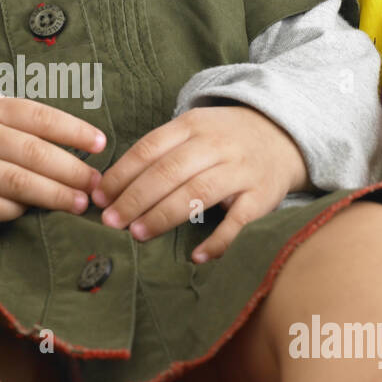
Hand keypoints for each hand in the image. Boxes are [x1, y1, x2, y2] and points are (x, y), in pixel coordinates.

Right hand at [0, 87, 105, 221]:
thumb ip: (20, 121)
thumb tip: (73, 143)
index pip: (40, 117)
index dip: (74, 131)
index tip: (101, 144)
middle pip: (33, 153)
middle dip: (71, 171)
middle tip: (97, 185)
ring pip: (16, 182)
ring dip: (53, 195)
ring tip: (79, 203)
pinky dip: (13, 211)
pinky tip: (31, 211)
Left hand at [90, 105, 309, 260]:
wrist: (282, 134)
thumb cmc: (222, 139)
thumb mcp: (191, 130)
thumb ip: (157, 154)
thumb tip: (108, 188)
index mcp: (192, 125)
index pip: (149, 149)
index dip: (121, 175)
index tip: (98, 197)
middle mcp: (216, 144)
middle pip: (169, 171)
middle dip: (135, 198)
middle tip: (112, 222)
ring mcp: (241, 170)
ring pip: (198, 192)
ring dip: (165, 215)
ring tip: (138, 234)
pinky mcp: (262, 196)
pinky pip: (239, 221)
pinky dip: (218, 240)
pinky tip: (196, 256)